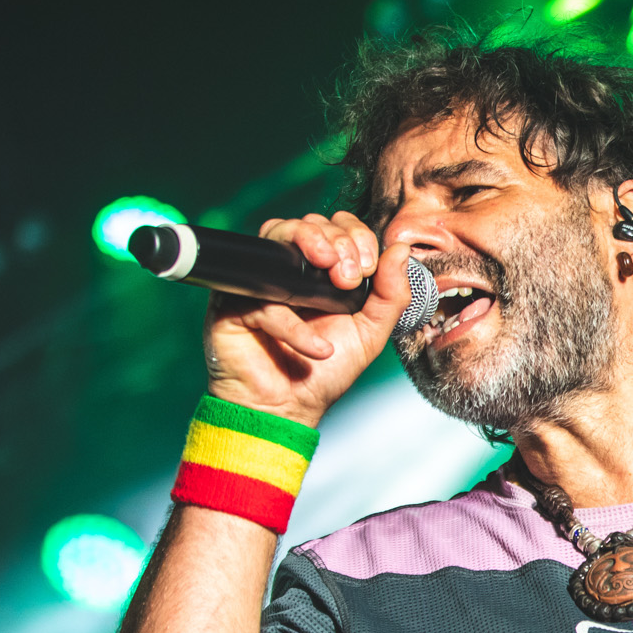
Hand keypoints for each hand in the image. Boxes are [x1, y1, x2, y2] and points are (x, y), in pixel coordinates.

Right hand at [203, 212, 415, 426]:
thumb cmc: (325, 372)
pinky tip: (317, 348)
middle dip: (338, 240)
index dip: (355, 235)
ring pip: (276, 235)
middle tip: (351, 276)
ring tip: (337, 282)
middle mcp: (289, 269)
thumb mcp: (370, 333)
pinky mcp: (232, 303)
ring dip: (312, 245)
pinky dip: (293, 325)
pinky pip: (262, 298)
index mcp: (323, 271)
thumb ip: (390, 294)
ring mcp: (259, 281)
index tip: (369, 266)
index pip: (337, 227)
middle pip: (308, 223)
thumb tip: (400, 249)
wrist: (288, 409)